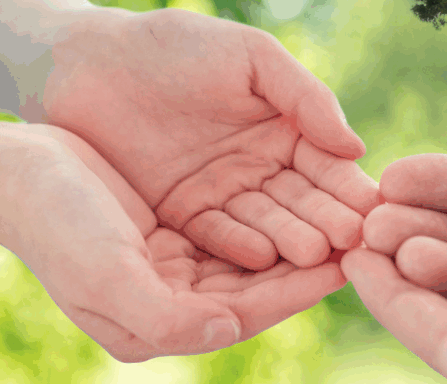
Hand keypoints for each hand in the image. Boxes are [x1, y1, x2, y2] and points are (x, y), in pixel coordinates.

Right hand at [1, 123, 349, 362]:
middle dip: (307, 264)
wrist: (21, 171)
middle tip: (359, 240)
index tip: (347, 265)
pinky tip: (301, 195)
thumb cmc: (56, 222)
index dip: (297, 290)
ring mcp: (175, 265)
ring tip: (342, 217)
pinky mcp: (176, 230)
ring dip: (294, 237)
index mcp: (157, 323)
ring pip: (252, 256)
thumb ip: (166, 316)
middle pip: (257, 286)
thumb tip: (230, 329)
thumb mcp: (104, 273)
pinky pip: (235, 226)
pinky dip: (268, 213)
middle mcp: (172, 301)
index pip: (245, 312)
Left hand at [42, 7, 381, 269]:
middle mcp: (261, 166)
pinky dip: (238, 246)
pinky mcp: (181, 215)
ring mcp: (222, 193)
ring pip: (265, 222)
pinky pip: (215, 235)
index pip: (327, 164)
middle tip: (351, 242)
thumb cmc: (176, 45)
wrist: (88, 60)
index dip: (348, 186)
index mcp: (286, 128)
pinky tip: (262, 257)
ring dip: (290, 240)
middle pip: (302, 200)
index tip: (371, 208)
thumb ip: (306, 97)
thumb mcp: (252, 57)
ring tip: (314, 255)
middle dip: (327, 220)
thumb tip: (357, 148)